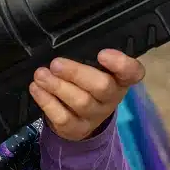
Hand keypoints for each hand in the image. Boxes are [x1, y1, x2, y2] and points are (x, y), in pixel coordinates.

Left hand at [29, 49, 144, 141]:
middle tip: (55, 63)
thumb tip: (63, 41)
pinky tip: (36, 89)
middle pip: (102, 87)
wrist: (81, 119)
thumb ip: (87, 55)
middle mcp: (112, 98)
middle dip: (76, 73)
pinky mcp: (76, 129)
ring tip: (41, 74)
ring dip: (57, 86)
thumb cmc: (87, 84)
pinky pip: (62, 117)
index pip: (133, 72)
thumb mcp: (94, 69)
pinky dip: (47, 101)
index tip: (102, 54)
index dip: (121, 64)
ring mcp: (95, 116)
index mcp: (120, 79)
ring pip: (80, 102)